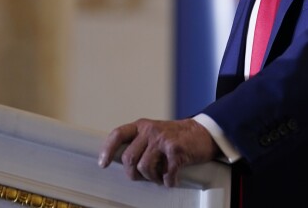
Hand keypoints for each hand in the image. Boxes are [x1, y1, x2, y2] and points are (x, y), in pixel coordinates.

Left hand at [98, 118, 218, 186]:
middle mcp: (151, 130)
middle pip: (130, 158)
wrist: (203, 133)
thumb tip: (123, 161)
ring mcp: (163, 140)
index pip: (118, 135)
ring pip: (145, 168)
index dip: (108, 150)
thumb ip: (140, 141)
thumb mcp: (154, 133)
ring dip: (152, 178)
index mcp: (142, 126)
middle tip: (143, 177)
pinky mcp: (176, 150)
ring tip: (160, 176)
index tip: (103, 164)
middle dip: (134, 174)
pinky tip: (172, 179)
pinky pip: (166, 174)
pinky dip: (169, 181)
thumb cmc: (178, 136)